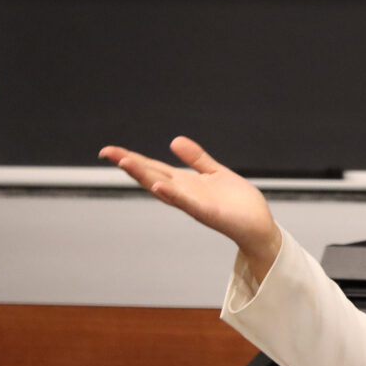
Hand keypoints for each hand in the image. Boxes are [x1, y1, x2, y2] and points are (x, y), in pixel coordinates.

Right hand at [99, 136, 281, 278]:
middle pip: (152, 176)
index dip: (132, 158)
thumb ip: (197, 159)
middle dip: (130, 165)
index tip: (109, 150)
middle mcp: (184, 194)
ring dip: (145, 177)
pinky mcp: (209, 213)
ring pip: (164, 189)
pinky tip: (161, 185)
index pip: (153, 168)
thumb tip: (174, 140)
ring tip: (126, 163)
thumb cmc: (238, 203)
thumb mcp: (215, 173)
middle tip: (107, 153)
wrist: (258, 225)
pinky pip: (188, 203)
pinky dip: (174, 195)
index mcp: (185, 183)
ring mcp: (194, 204)